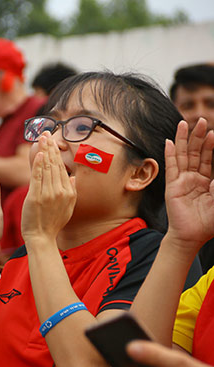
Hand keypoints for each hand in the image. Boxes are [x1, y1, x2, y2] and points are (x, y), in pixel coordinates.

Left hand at [21, 134, 75, 243]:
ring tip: (42, 138)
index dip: (57, 153)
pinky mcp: (36, 197)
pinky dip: (39, 164)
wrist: (42, 238)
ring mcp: (48, 194)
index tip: (53, 141)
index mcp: (69, 192)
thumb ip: (71, 191)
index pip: (62, 168)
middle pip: (55, 164)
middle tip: (47, 133)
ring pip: (47, 168)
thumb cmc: (52, 224)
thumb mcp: (68, 208)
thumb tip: (72, 177)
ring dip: (45, 151)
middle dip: (51, 147)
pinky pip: (38, 177)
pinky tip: (39, 153)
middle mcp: (60, 191)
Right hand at [164, 118, 213, 248]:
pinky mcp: (172, 186)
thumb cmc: (208, 222)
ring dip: (183, 140)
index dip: (210, 145)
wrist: (192, 236)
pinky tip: (169, 142)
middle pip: (194, 153)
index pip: (207, 159)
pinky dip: (169, 154)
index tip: (213, 132)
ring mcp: (182, 181)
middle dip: (198, 136)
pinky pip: (171, 167)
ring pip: (182, 156)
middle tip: (200, 120)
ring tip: (184, 124)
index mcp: (206, 182)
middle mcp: (193, 179)